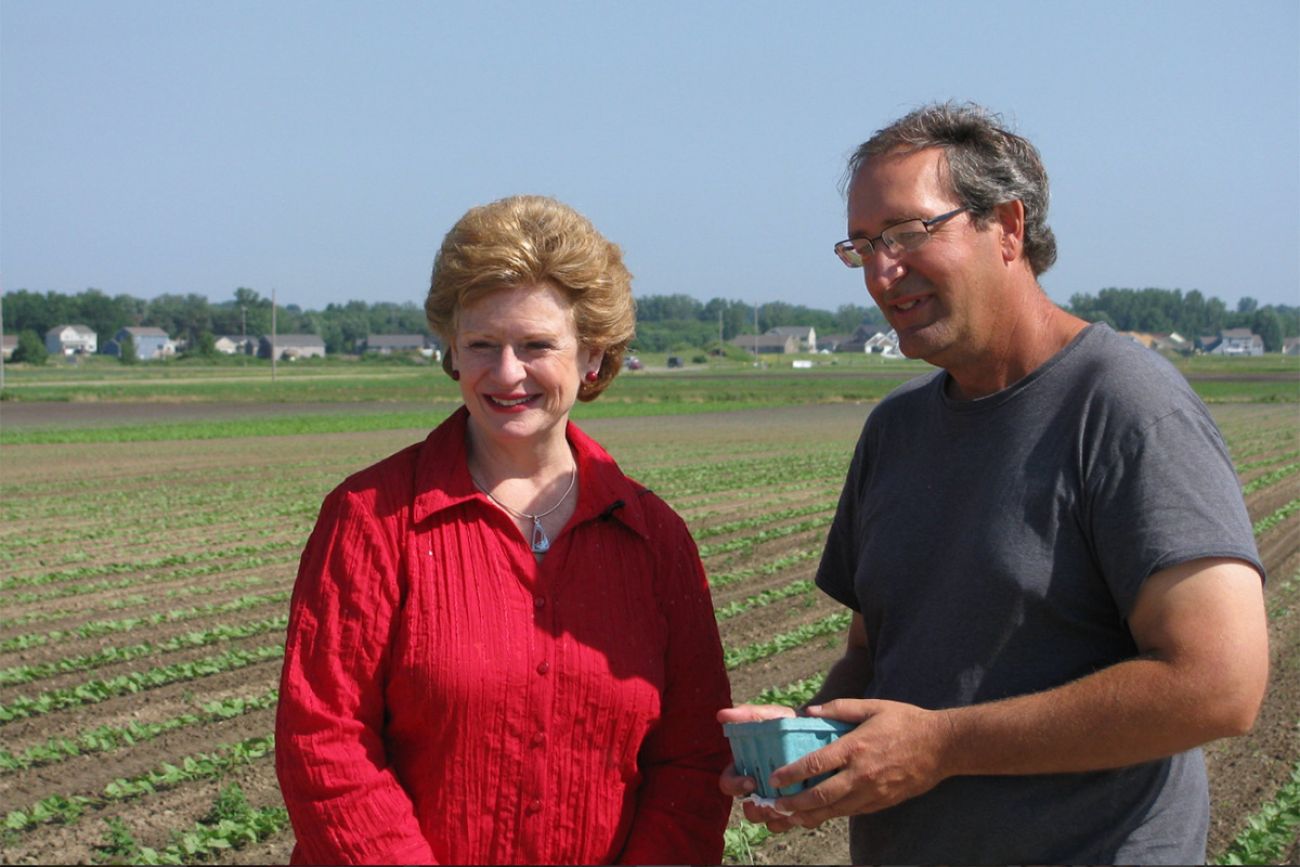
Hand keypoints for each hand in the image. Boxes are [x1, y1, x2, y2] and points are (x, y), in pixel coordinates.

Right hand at [716, 704, 800, 831]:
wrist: (820, 732)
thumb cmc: (789, 724)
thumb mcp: (771, 717)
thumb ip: (748, 715)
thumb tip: (721, 715)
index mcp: (745, 768)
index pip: (728, 783)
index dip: (735, 786)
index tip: (751, 781)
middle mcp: (758, 788)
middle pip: (747, 809)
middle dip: (756, 810)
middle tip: (769, 805)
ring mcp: (776, 800)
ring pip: (767, 820)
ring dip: (773, 818)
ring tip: (786, 810)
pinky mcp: (796, 808)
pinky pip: (790, 823)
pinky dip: (794, 821)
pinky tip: (801, 813)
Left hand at [767, 699, 952, 827]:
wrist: (942, 747)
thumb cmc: (906, 722)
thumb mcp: (872, 706)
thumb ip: (839, 708)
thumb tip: (810, 711)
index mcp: (856, 747)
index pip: (816, 763)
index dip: (792, 773)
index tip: (775, 778)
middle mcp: (861, 774)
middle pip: (821, 796)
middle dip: (795, 804)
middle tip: (775, 806)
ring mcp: (872, 792)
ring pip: (835, 811)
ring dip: (809, 816)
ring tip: (789, 817)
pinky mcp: (882, 802)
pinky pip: (851, 812)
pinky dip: (832, 816)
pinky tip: (818, 816)